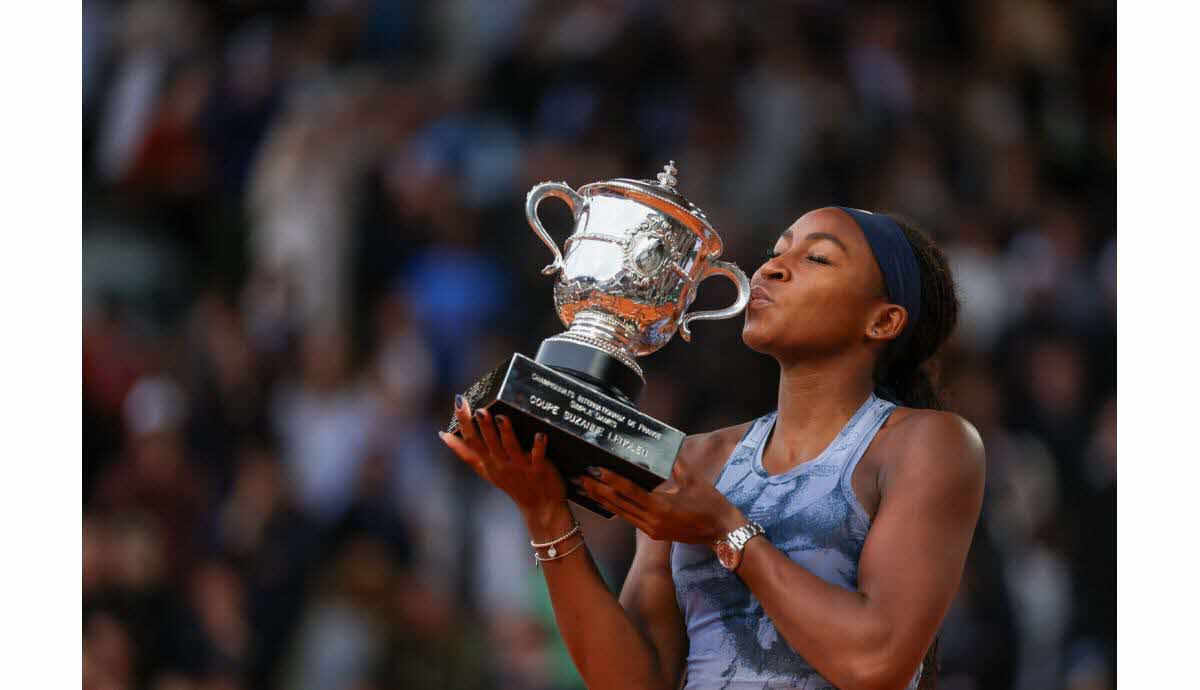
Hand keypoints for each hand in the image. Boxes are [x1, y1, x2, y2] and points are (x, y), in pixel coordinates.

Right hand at [438, 397, 566, 519]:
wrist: (540, 507)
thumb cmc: (512, 483)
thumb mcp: (485, 469)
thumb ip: (466, 453)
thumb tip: (443, 435)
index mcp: (487, 461)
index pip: (470, 441)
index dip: (463, 422)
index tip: (459, 401)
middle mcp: (501, 464)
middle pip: (488, 443)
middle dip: (482, 426)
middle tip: (478, 409)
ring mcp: (520, 468)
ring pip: (510, 447)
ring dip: (506, 432)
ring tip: (501, 417)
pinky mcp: (539, 471)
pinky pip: (538, 457)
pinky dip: (539, 447)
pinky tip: (540, 435)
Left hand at [574, 460, 744, 544]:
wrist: (723, 533)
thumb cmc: (711, 505)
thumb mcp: (694, 481)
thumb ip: (676, 464)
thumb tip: (666, 446)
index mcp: (661, 507)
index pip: (630, 491)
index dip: (612, 480)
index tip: (597, 469)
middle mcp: (652, 521)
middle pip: (620, 504)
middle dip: (599, 491)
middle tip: (581, 478)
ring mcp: (652, 530)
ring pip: (622, 514)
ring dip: (604, 501)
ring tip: (587, 489)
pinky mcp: (655, 534)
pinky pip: (631, 519)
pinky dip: (618, 509)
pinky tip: (608, 501)